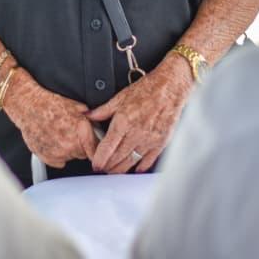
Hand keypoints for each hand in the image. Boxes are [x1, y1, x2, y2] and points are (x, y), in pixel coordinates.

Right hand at [2, 70, 98, 168]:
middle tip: (72, 134)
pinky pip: (58, 161)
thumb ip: (89, 119)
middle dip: (81, 146)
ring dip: (68, 150)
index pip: (96, 149)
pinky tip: (51, 140)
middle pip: (84, 154)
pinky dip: (56, 154)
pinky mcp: (46, 158)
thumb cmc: (49, 104)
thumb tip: (97, 125)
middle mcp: (70, 145)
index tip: (94, 146)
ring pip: (70, 157)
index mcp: (81, 132)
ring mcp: (58, 153)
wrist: (28, 106)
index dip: (96, 147)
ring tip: (59, 135)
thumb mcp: (75, 106)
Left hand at [86, 58, 194, 173]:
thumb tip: (88, 116)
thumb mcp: (121, 97)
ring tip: (114, 170)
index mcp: (124, 122)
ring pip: (131, 162)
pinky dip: (140, 167)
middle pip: (118, 158)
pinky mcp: (161, 143)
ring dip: (121, 169)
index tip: (95, 164)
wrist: (170, 88)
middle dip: (108, 167)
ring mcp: (149, 140)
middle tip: (102, 169)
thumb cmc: (147, 90)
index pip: (107, 147)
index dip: (99, 159)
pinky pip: (148, 161)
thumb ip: (103, 110)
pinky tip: (135, 168)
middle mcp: (136, 133)